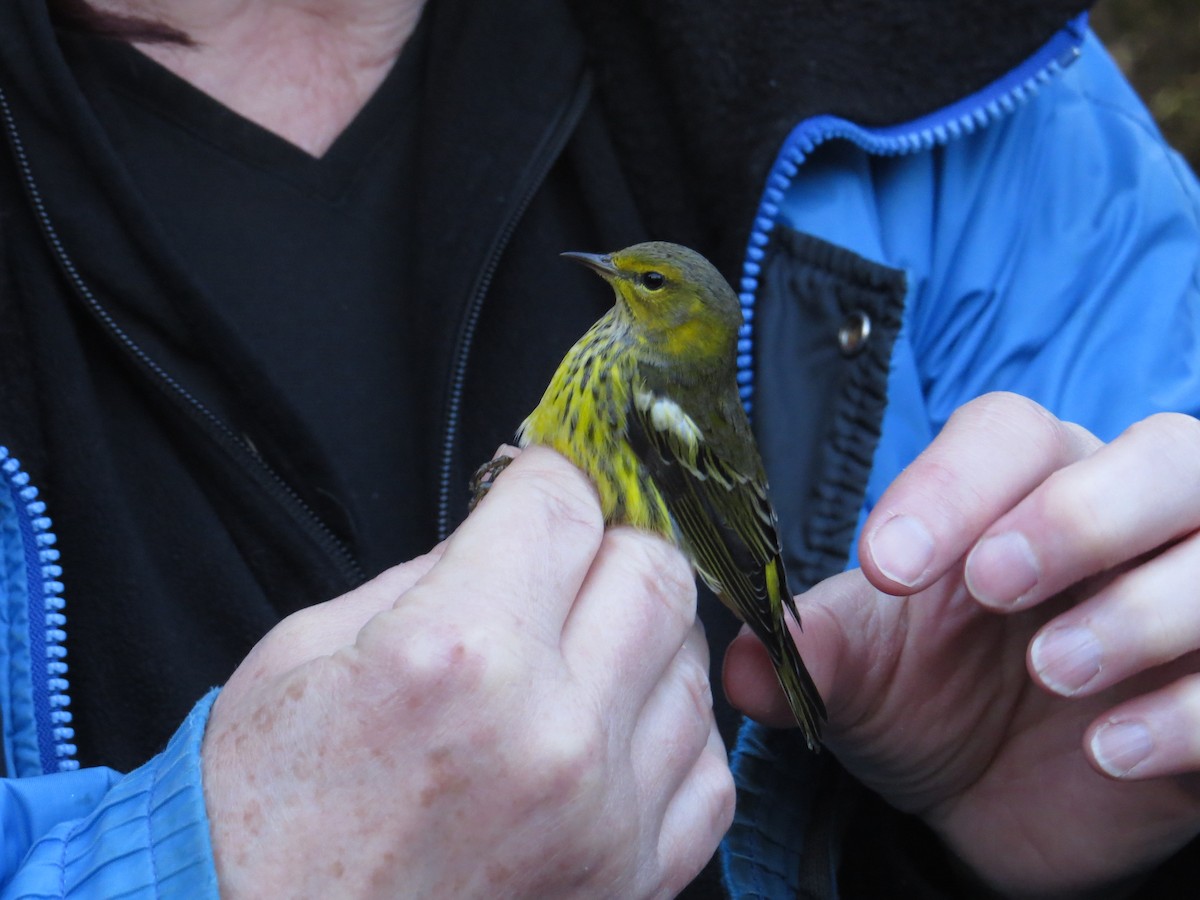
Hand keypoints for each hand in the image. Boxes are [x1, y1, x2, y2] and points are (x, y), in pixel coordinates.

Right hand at [202, 447, 732, 897]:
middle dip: (613, 537)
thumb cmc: (264, 821)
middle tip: (572, 550)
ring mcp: (605, 815)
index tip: (546, 478)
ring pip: (692, 660)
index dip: (555, 473)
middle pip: (654, 569)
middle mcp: (550, 731)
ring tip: (584, 642)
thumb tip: (508, 534)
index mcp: (456, 654)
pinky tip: (617, 724)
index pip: (564, 506)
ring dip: (644, 630)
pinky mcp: (632, 879)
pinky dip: (672, 727)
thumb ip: (424, 575)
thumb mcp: (304, 654)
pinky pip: (707, 767)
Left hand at [725, 392, 1199, 896]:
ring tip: (1049, 671)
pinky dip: (1190, 708)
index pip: (1012, 433)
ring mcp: (1195, 594)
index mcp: (1027, 485)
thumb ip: (809, 655)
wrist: (990, 799)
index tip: (886, 562)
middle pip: (1165, 453)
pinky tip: (1109, 753)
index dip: (954, 484)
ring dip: (1139, 609)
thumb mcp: (862, 676)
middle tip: (990, 585)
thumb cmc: (926, 699)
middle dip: (1081, 513)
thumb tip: (741, 666)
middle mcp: (1130, 520)